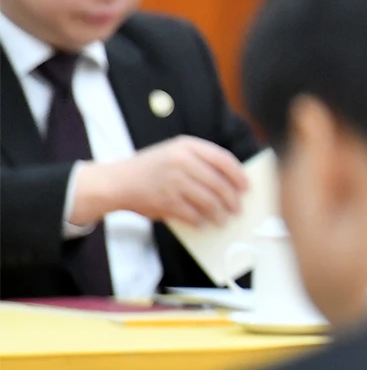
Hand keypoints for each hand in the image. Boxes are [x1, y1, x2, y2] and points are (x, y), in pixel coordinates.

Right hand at [70, 137, 249, 229]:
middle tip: (238, 209)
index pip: (223, 159)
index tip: (246, 187)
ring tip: (223, 219)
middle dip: (232, 199)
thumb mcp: (175, 153)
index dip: (239, 175)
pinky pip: (192, 214)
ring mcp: (173, 181)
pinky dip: (200, 221)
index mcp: (187, 146)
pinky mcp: (166, 201)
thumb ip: (200, 162)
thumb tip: (231, 184)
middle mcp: (181, 161)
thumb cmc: (151, 168)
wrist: (117, 181)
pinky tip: (203, 223)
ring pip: (209, 201)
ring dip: (219, 213)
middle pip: (219, 183)